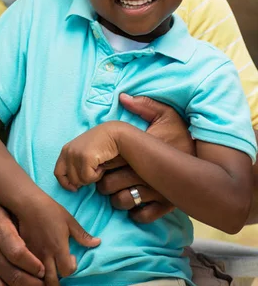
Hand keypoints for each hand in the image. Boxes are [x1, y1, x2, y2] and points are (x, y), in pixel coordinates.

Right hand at [18, 196, 99, 285]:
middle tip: (60, 272)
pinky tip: (38, 266)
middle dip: (57, 282)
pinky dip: (35, 271)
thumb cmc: (50, 210)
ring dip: (45, 278)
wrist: (28, 204)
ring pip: (39, 278)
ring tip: (50, 272)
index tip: (71, 257)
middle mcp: (45, 255)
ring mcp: (33, 255)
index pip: (67, 271)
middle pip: (51, 281)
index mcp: (58, 248)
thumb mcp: (69, 220)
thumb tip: (98, 243)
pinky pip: (29, 268)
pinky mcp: (24, 252)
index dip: (71, 267)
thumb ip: (82, 235)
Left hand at [55, 123, 119, 189]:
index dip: (65, 184)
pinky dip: (97, 175)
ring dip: (92, 177)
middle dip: (84, 180)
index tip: (75, 189)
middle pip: (70, 179)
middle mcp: (68, 151)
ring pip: (80, 180)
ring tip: (98, 165)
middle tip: (94, 170)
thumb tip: (74, 185)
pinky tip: (101, 165)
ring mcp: (75, 154)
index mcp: (66, 150)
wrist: (114, 134)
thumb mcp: (84, 155)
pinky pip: (88, 178)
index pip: (58, 173)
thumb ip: (76, 166)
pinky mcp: (84, 157)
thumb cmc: (101, 146)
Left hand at [97, 94, 194, 222]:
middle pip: (109, 185)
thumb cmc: (184, 135)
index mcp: (141, 152)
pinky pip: (141, 216)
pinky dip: (135, 213)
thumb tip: (123, 97)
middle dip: (103, 181)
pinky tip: (136, 203)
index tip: (102, 159)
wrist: (212, 160)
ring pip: (122, 202)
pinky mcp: (165, 207)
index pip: (108, 160)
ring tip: (118, 189)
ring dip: (117, 198)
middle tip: (105, 175)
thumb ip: (145, 105)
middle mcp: (146, 174)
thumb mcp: (167, 115)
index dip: (100, 161)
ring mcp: (156, 192)